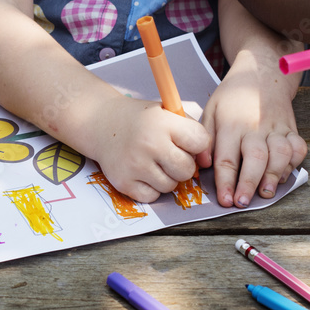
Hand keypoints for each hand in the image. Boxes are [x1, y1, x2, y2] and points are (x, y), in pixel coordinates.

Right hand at [89, 95, 210, 203]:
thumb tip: (207, 162)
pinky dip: (152, 188)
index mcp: (164, 122)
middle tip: (171, 155)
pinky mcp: (124, 183)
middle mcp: (150, 144)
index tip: (187, 142)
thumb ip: (193, 131)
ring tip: (156, 162)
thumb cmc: (143, 120)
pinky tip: (144, 172)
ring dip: (168, 177)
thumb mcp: (169, 113)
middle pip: (187, 169)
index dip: (198, 144)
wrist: (102, 124)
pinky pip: (153, 196)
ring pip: (171, 185)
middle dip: (184, 164)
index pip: (200, 142)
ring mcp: (135, 165)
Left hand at [202, 51, 305, 207]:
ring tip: (265, 193)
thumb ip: (206, 139)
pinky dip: (294, 163)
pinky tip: (283, 174)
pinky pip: (298, 147)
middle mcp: (256, 126)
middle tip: (242, 202)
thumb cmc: (233, 96)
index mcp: (232, 124)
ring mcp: (277, 127)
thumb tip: (203, 165)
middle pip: (256, 157)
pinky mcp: (291, 128)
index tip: (225, 200)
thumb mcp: (210, 110)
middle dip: (249, 183)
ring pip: (280, 154)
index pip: (228, 157)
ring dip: (274, 175)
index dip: (226, 181)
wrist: (262, 72)